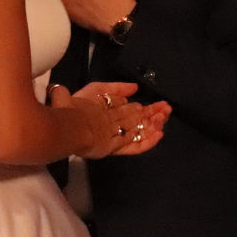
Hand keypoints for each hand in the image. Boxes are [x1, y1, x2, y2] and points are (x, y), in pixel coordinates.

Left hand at [50, 83, 169, 158]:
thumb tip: (135, 87)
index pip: (133, 112)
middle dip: (154, 116)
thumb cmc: (79, 105)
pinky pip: (133, 147)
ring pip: (139, 133)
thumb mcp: (97, 89)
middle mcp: (114, 127)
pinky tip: (158, 135)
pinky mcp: (114, 148)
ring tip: (165, 117)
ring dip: (153, 126)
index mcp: (109, 114)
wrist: (68, 123)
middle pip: (138, 122)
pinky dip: (147, 142)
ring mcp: (114, 139)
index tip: (160, 105)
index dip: (147, 109)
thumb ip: (116, 88)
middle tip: (167, 109)